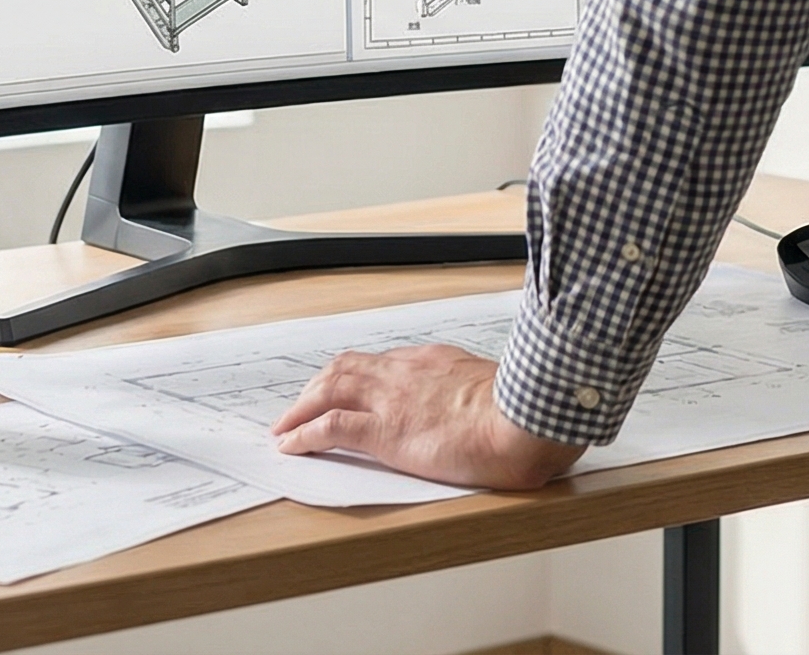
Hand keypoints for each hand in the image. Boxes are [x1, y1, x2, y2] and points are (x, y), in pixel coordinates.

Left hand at [271, 345, 585, 489]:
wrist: (523, 418)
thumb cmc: (521, 411)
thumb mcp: (498, 390)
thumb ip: (479, 393)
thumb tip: (487, 408)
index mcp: (433, 361)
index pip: (382, 363)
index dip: (356, 376)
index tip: (346, 388)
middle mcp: (404, 372)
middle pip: (345, 369)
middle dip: (318, 386)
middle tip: (301, 405)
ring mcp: (390, 400)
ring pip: (328, 390)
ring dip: (301, 407)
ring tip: (285, 426)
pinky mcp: (385, 432)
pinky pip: (329, 429)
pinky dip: (303, 435)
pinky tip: (291, 445)